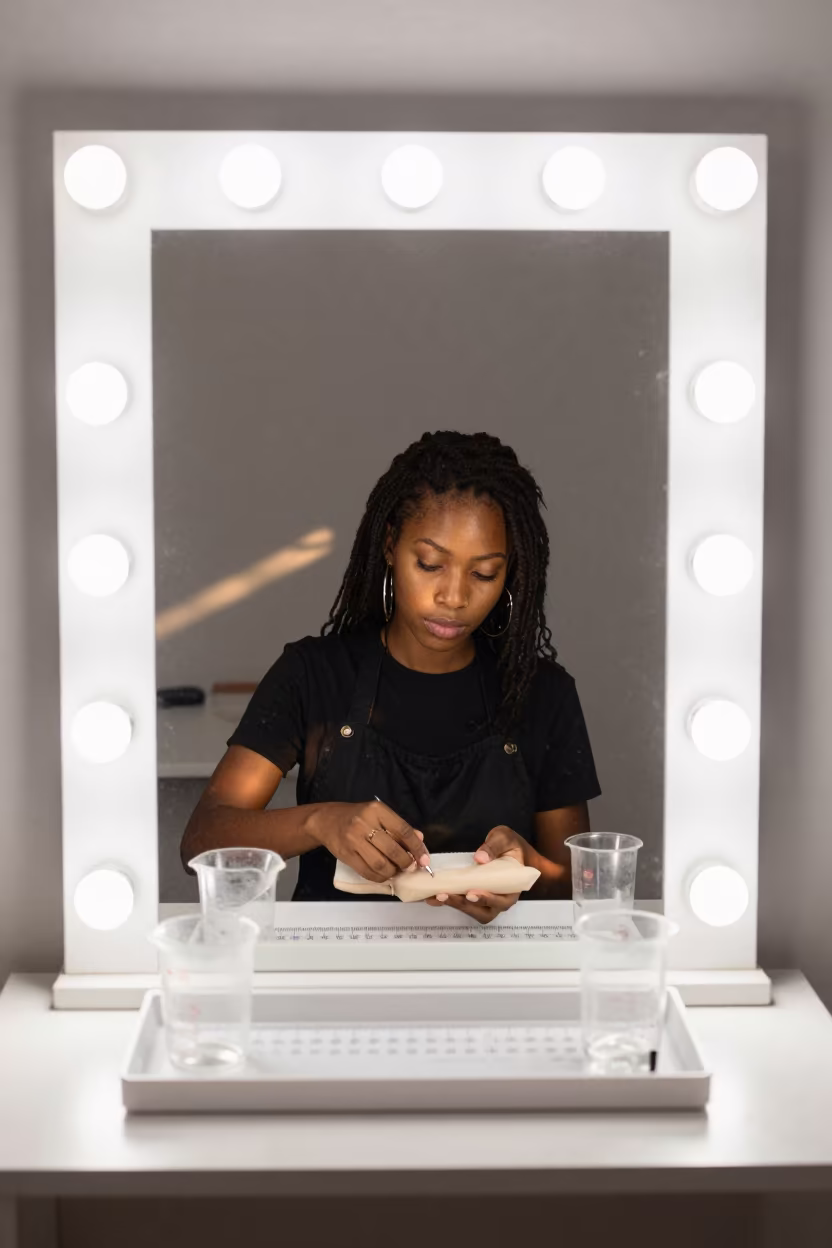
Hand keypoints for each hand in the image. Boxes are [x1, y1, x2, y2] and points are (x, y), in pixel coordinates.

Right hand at [307, 800, 430, 882]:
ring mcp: (353, 839)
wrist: (326, 820)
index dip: (417, 847)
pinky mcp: (346, 854)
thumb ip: (399, 827)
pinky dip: (380, 877)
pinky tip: (384, 874)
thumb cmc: (357, 817)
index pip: (403, 830)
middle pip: (392, 849)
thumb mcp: (379, 815)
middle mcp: (364, 823)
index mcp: (377, 810)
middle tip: (410, 867)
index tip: (425, 859)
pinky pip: (367, 872)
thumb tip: (420, 841)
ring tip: (396, 870)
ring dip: (393, 871)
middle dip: (406, 862)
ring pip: (380, 863)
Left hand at [425, 824, 527, 924]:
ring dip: (455, 905)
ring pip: (473, 910)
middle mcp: (501, 898)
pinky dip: (450, 902)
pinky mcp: (476, 897)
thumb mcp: (504, 838)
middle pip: (484, 911)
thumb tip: (480, 858)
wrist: (508, 848)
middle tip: (447, 895)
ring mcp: (488, 900)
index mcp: (513, 887)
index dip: (487, 900)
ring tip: (439, 896)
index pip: (502, 901)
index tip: (471, 894)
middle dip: (464, 905)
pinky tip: (435, 896)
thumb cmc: (510, 845)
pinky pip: (464, 904)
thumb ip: (494, 846)